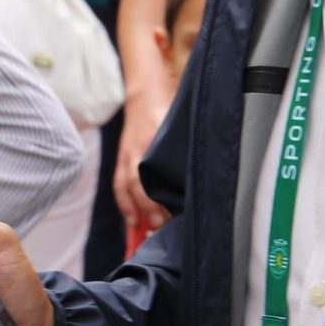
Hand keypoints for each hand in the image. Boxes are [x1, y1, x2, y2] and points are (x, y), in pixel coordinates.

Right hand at [112, 76, 175, 232]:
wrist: (146, 94)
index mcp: (154, 140)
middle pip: (137, 182)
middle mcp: (137, 149)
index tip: (171, 212)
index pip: (153, 171)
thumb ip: (188, 149)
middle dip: (147, 207)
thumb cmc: (170, 110)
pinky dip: (124, 204)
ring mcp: (126, 154)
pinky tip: (132, 220)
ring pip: (125, 186)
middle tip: (161, 226)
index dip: (158, 194)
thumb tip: (205, 180)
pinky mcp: (121, 158)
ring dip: (133, 210)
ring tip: (145, 231)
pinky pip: (118, 184)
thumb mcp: (183, 126)